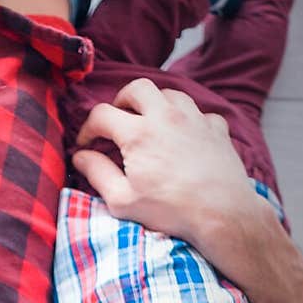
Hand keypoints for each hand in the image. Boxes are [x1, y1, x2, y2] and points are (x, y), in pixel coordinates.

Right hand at [72, 79, 261, 262]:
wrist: (222, 214)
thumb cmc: (172, 210)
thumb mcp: (123, 200)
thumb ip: (97, 173)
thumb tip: (80, 157)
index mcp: (138, 133)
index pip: (102, 115)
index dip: (87, 129)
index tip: (86, 145)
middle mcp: (166, 116)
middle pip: (136, 88)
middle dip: (122, 101)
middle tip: (119, 121)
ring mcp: (195, 119)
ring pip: (170, 93)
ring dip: (155, 104)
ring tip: (150, 124)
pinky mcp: (217, 128)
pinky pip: (199, 112)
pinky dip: (187, 120)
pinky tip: (184, 137)